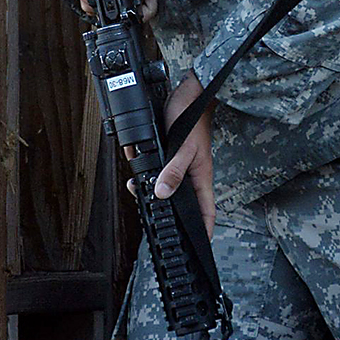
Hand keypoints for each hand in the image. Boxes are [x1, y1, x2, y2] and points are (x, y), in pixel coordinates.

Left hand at [141, 70, 215, 236]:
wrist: (188, 92)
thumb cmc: (192, 117)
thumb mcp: (182, 146)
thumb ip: (173, 170)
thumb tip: (162, 193)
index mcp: (200, 177)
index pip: (206, 211)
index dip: (204, 229)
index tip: (199, 247)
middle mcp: (190, 173)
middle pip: (180, 200)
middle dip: (164, 207)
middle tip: (148, 213)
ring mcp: (180, 162)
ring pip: (165, 182)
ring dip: (149, 183)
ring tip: (134, 185)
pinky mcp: (170, 151)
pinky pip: (158, 165)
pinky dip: (145, 165)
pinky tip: (135, 160)